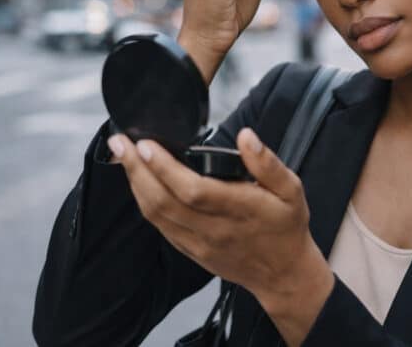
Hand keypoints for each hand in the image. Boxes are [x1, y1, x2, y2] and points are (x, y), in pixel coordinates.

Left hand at [106, 127, 332, 344]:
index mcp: (240, 209)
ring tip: (122, 156)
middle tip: (120, 143)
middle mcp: (214, 229)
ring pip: (156, 214)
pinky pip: (159, 225)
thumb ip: (268, 162)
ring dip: (135, 184)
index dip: (165, 168)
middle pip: (164, 201)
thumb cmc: (286, 227)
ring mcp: (198, 243)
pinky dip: (144, 201)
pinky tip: (138, 182)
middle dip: (137, 170)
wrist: (282, 274)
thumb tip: (246, 137)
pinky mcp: (189, 250)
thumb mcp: (291, 190)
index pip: (193, 189)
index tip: (146, 144)